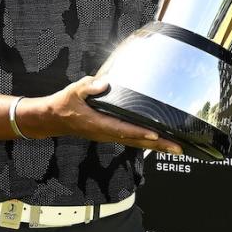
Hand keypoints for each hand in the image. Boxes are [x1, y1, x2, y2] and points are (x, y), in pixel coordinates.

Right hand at [21, 76, 182, 153]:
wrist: (53, 119)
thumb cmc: (64, 104)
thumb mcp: (73, 91)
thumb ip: (88, 87)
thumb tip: (103, 83)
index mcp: (98, 124)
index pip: (122, 129)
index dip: (139, 133)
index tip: (155, 135)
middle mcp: (106, 133)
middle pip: (136, 141)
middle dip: (158, 145)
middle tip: (178, 148)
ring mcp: (109, 135)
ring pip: (136, 143)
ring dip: (157, 146)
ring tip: (177, 148)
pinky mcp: (111, 133)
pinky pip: (132, 139)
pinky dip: (147, 142)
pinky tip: (160, 142)